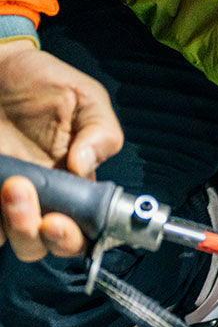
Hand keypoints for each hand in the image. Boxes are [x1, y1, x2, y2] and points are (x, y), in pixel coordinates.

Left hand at [0, 41, 123, 259]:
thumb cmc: (45, 81)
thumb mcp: (85, 96)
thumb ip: (100, 131)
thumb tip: (86, 166)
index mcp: (78, 179)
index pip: (87, 225)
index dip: (78, 234)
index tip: (61, 219)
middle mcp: (45, 196)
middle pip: (47, 245)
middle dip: (45, 238)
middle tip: (41, 214)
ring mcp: (9, 199)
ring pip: (16, 241)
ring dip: (18, 228)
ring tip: (11, 187)